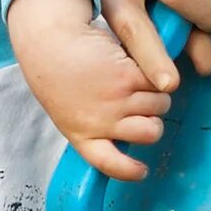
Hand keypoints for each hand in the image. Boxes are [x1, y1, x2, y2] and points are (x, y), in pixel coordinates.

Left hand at [5, 0, 172, 181]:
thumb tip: (124, 134)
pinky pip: (158, 81)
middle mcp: (102, 122)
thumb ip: (92, 126)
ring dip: (156, 91)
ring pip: (160, 105)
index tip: (142, 171)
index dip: (129, 170)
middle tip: (143, 103)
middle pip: (150, 133)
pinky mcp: (129, 77)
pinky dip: (153, 71)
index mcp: (82, 135)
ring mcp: (117, 100)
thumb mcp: (68, 110)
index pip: (109, 164)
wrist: (50, 40)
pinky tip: (134, 62)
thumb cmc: (57, 71)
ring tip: (135, 77)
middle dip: (154, 119)